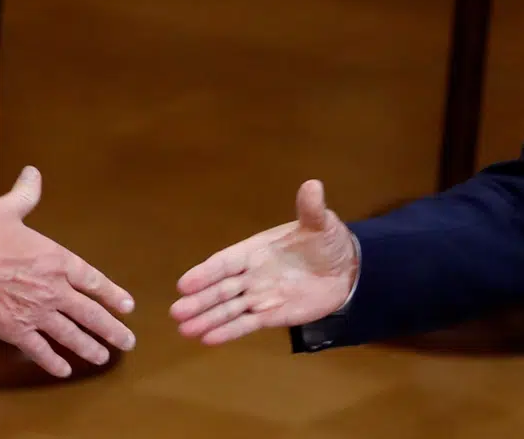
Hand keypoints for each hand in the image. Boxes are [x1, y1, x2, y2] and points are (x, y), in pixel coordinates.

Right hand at [0, 166, 135, 376]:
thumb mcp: (7, 209)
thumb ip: (26, 194)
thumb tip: (32, 172)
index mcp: (56, 260)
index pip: (93, 280)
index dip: (112, 293)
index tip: (128, 306)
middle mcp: (53, 289)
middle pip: (90, 313)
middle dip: (112, 329)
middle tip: (129, 341)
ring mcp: (35, 312)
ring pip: (70, 335)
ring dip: (89, 347)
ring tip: (104, 357)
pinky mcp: (14, 330)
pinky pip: (39, 349)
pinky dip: (52, 361)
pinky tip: (65, 370)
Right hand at [170, 179, 356, 344]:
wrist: (347, 270)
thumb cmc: (328, 243)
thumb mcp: (321, 224)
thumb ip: (311, 210)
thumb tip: (313, 185)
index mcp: (256, 250)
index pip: (226, 262)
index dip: (205, 273)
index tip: (184, 284)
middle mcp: (252, 274)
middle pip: (221, 289)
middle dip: (200, 300)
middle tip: (176, 312)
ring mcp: (260, 296)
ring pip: (229, 309)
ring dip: (207, 319)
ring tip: (184, 330)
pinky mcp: (272, 315)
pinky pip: (247, 324)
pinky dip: (228, 332)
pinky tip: (208, 339)